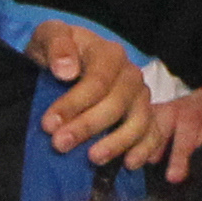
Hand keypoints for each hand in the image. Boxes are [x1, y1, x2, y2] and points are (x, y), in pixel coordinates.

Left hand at [28, 23, 169, 169]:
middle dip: (87, 126)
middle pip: (116, 104)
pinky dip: (145, 149)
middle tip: (59, 144)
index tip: (48, 124)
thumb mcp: (48, 36)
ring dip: (116, 142)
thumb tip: (67, 70)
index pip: (97, 81)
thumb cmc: (56, 53)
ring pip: (139, 121)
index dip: (74, 104)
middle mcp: (130, 75)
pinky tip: (128, 163)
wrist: (65, 64)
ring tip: (93, 159)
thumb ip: (57, 45)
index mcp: (110, 53)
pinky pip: (153, 134)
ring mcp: (140, 97)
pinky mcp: (144, 117)